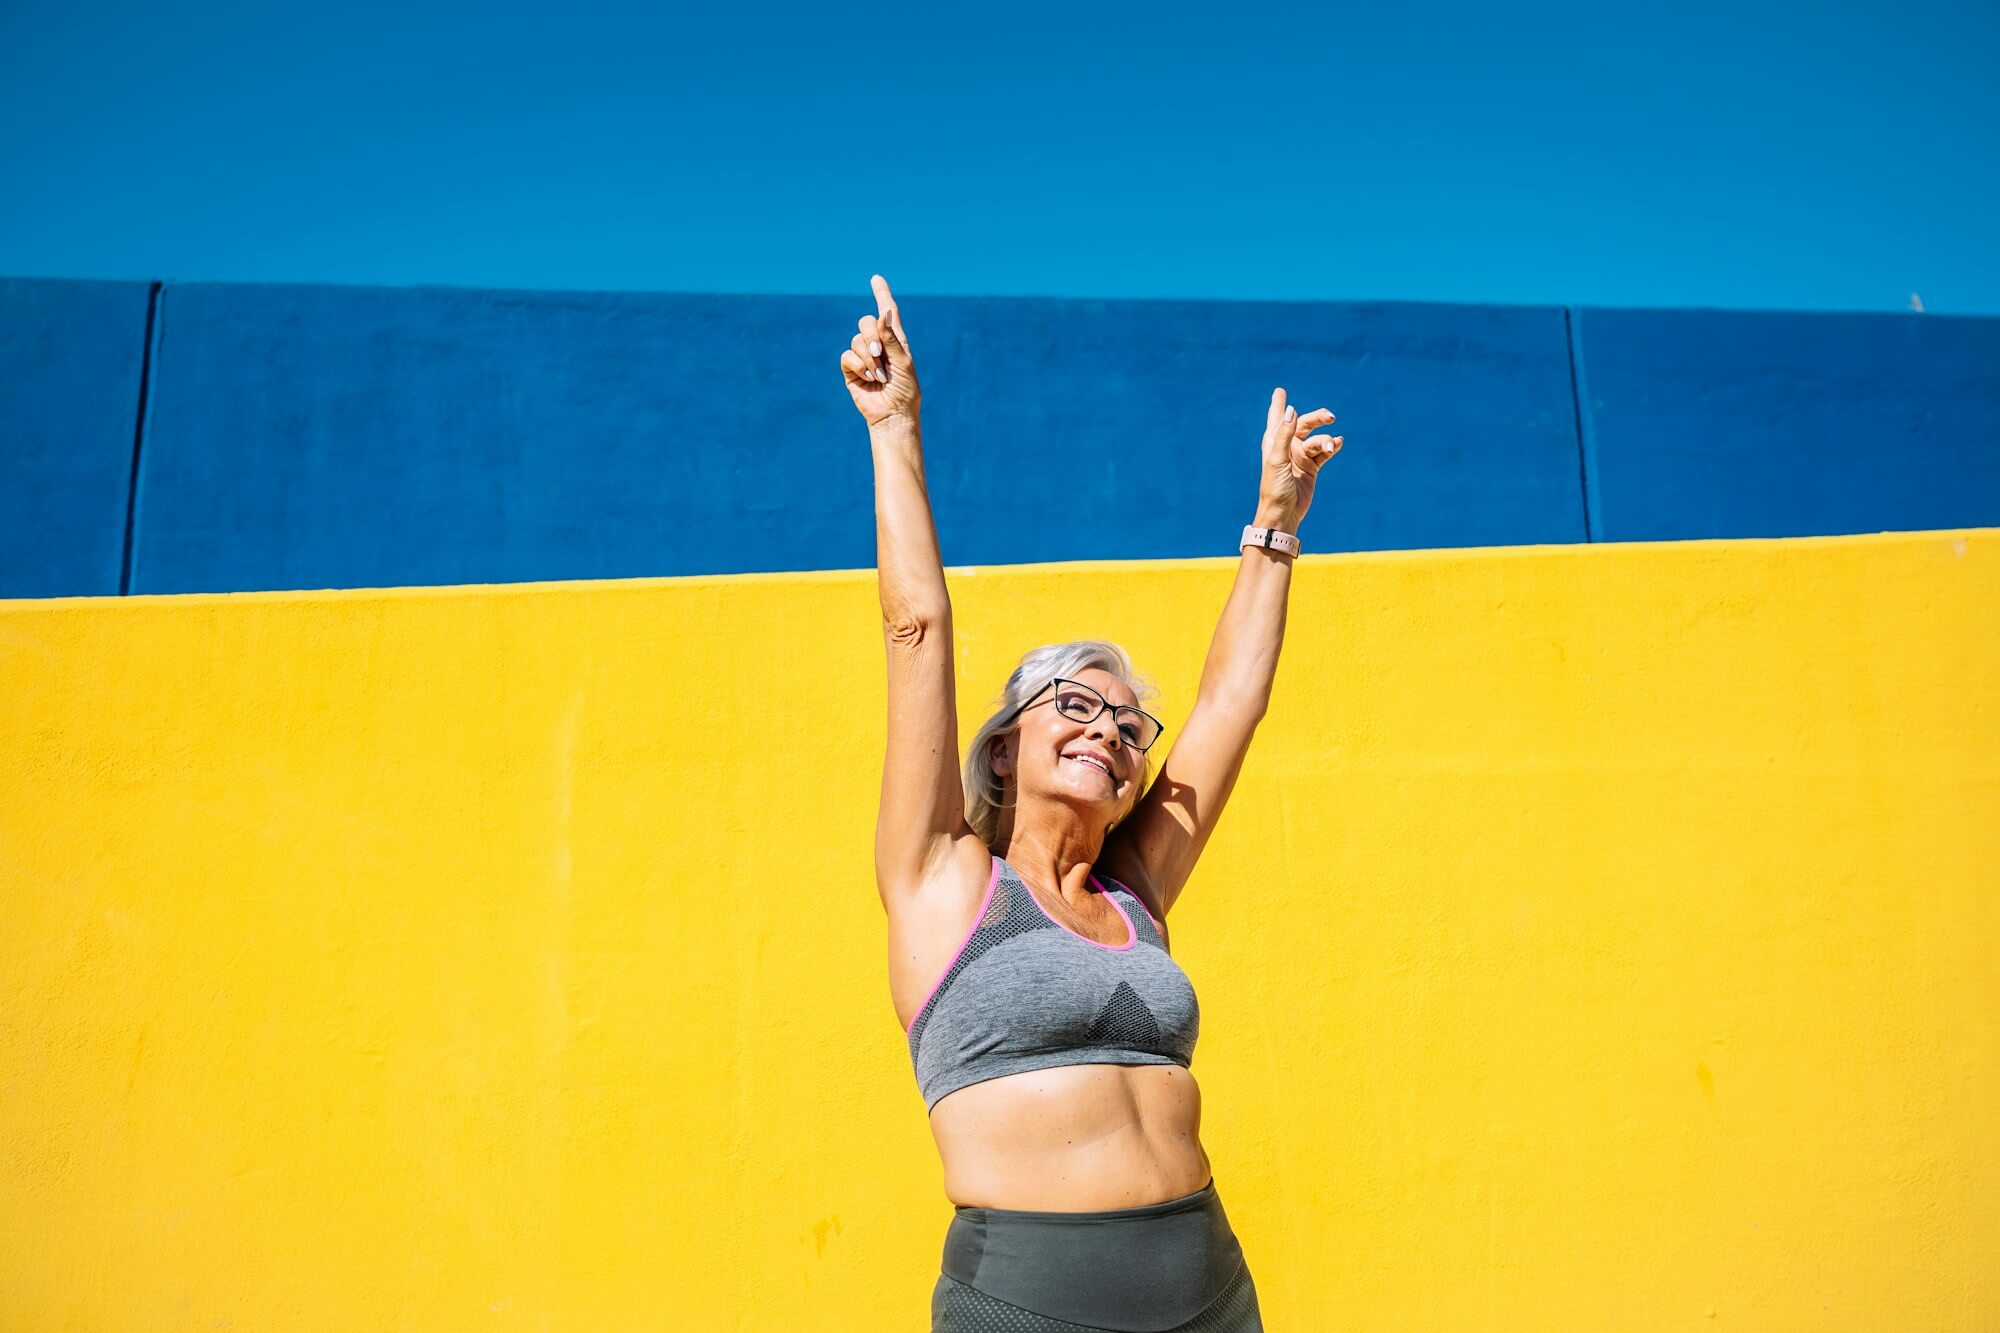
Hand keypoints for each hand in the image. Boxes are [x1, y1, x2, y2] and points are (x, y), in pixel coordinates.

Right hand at [841, 274, 920, 425]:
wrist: (893, 414)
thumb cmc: (905, 391)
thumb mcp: (904, 362)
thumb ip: (892, 339)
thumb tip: (883, 313)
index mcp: (895, 340)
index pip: (888, 312)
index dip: (881, 294)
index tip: (876, 278)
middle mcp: (878, 345)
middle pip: (866, 321)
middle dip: (872, 336)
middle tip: (881, 356)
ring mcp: (863, 356)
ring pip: (856, 339)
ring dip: (869, 358)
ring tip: (880, 376)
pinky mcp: (851, 369)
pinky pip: (847, 356)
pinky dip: (859, 366)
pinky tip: (869, 379)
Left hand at [1255, 386, 1341, 530]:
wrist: (1284, 513)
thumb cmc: (1274, 487)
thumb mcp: (1278, 459)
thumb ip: (1285, 434)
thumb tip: (1292, 409)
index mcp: (1274, 442)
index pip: (1277, 419)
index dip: (1279, 405)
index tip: (1280, 391)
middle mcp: (1287, 447)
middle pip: (1304, 424)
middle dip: (1317, 418)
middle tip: (1330, 416)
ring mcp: (1300, 456)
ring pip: (1317, 439)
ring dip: (1325, 441)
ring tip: (1330, 447)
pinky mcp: (1312, 467)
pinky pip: (1324, 452)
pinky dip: (1331, 446)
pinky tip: (1337, 443)